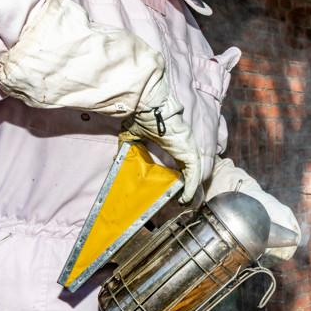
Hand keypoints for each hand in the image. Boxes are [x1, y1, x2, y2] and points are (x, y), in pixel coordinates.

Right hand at [126, 74, 201, 203]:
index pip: (180, 164)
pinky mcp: (190, 152)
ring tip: (185, 202)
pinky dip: (192, 187)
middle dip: (187, 187)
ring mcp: (189, 149)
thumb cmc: (142, 117)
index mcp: (174, 144)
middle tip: (179, 200)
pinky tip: (187, 198)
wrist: (148, 108)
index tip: (172, 189)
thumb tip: (116, 159)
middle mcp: (184, 147)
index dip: (178, 177)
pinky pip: (194, 174)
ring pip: (195, 174)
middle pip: (190, 172)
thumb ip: (126, 148)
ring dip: (191, 189)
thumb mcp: (131, 136)